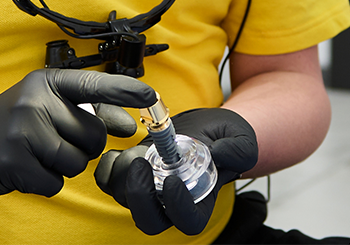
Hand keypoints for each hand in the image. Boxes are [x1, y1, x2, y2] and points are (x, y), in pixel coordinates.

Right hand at [0, 69, 156, 197]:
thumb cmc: (13, 123)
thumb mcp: (46, 105)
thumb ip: (87, 110)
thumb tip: (127, 126)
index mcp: (46, 83)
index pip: (93, 84)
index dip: (125, 90)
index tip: (152, 96)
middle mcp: (35, 102)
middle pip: (93, 135)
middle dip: (83, 146)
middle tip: (54, 142)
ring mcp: (23, 132)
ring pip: (77, 162)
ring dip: (63, 166)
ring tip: (38, 154)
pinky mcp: (14, 162)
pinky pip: (55, 183)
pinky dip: (45, 182)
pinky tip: (26, 168)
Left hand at [95, 107, 257, 235]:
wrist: (203, 128)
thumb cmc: (223, 138)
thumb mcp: (241, 139)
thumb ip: (237, 150)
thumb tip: (216, 154)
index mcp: (200, 202)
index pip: (188, 222)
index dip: (178, 207)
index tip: (173, 180)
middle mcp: (171, 204)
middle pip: (148, 221)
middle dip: (139, 196)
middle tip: (141, 164)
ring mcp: (148, 192)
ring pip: (124, 198)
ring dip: (123, 175)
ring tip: (136, 149)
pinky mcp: (130, 176)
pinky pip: (107, 183)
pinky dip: (107, 168)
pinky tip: (119, 150)